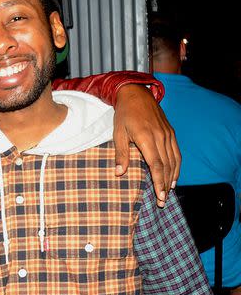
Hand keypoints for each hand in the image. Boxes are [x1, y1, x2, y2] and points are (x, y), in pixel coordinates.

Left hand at [113, 85, 180, 206]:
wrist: (136, 94)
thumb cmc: (124, 114)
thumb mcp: (118, 133)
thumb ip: (120, 153)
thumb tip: (119, 173)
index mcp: (146, 138)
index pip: (156, 165)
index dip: (158, 182)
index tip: (160, 196)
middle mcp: (160, 137)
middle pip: (167, 165)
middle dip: (165, 185)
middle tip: (163, 201)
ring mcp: (167, 134)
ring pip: (174, 160)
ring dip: (172, 177)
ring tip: (169, 192)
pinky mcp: (170, 132)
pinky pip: (177, 152)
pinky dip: (177, 165)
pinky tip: (174, 175)